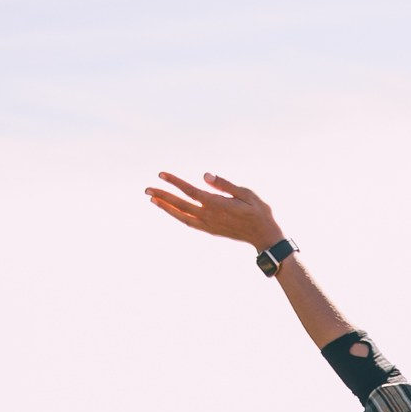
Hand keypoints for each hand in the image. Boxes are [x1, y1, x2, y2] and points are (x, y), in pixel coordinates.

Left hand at [145, 170, 281, 248]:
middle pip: (180, 205)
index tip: (161, 174)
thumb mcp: (246, 193)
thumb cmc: (259, 212)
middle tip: (146, 189)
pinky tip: (171, 210)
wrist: (264, 236)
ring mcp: (208, 225)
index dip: (174, 182)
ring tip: (152, 199)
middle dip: (162, 196)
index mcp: (217, 204)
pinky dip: (177, 216)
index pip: (190, 191)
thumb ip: (225, 185)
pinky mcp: (210, 230)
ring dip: (166, 208)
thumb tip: (205, 176)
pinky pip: (189, 223)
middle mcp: (209, 216)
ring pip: (181, 216)